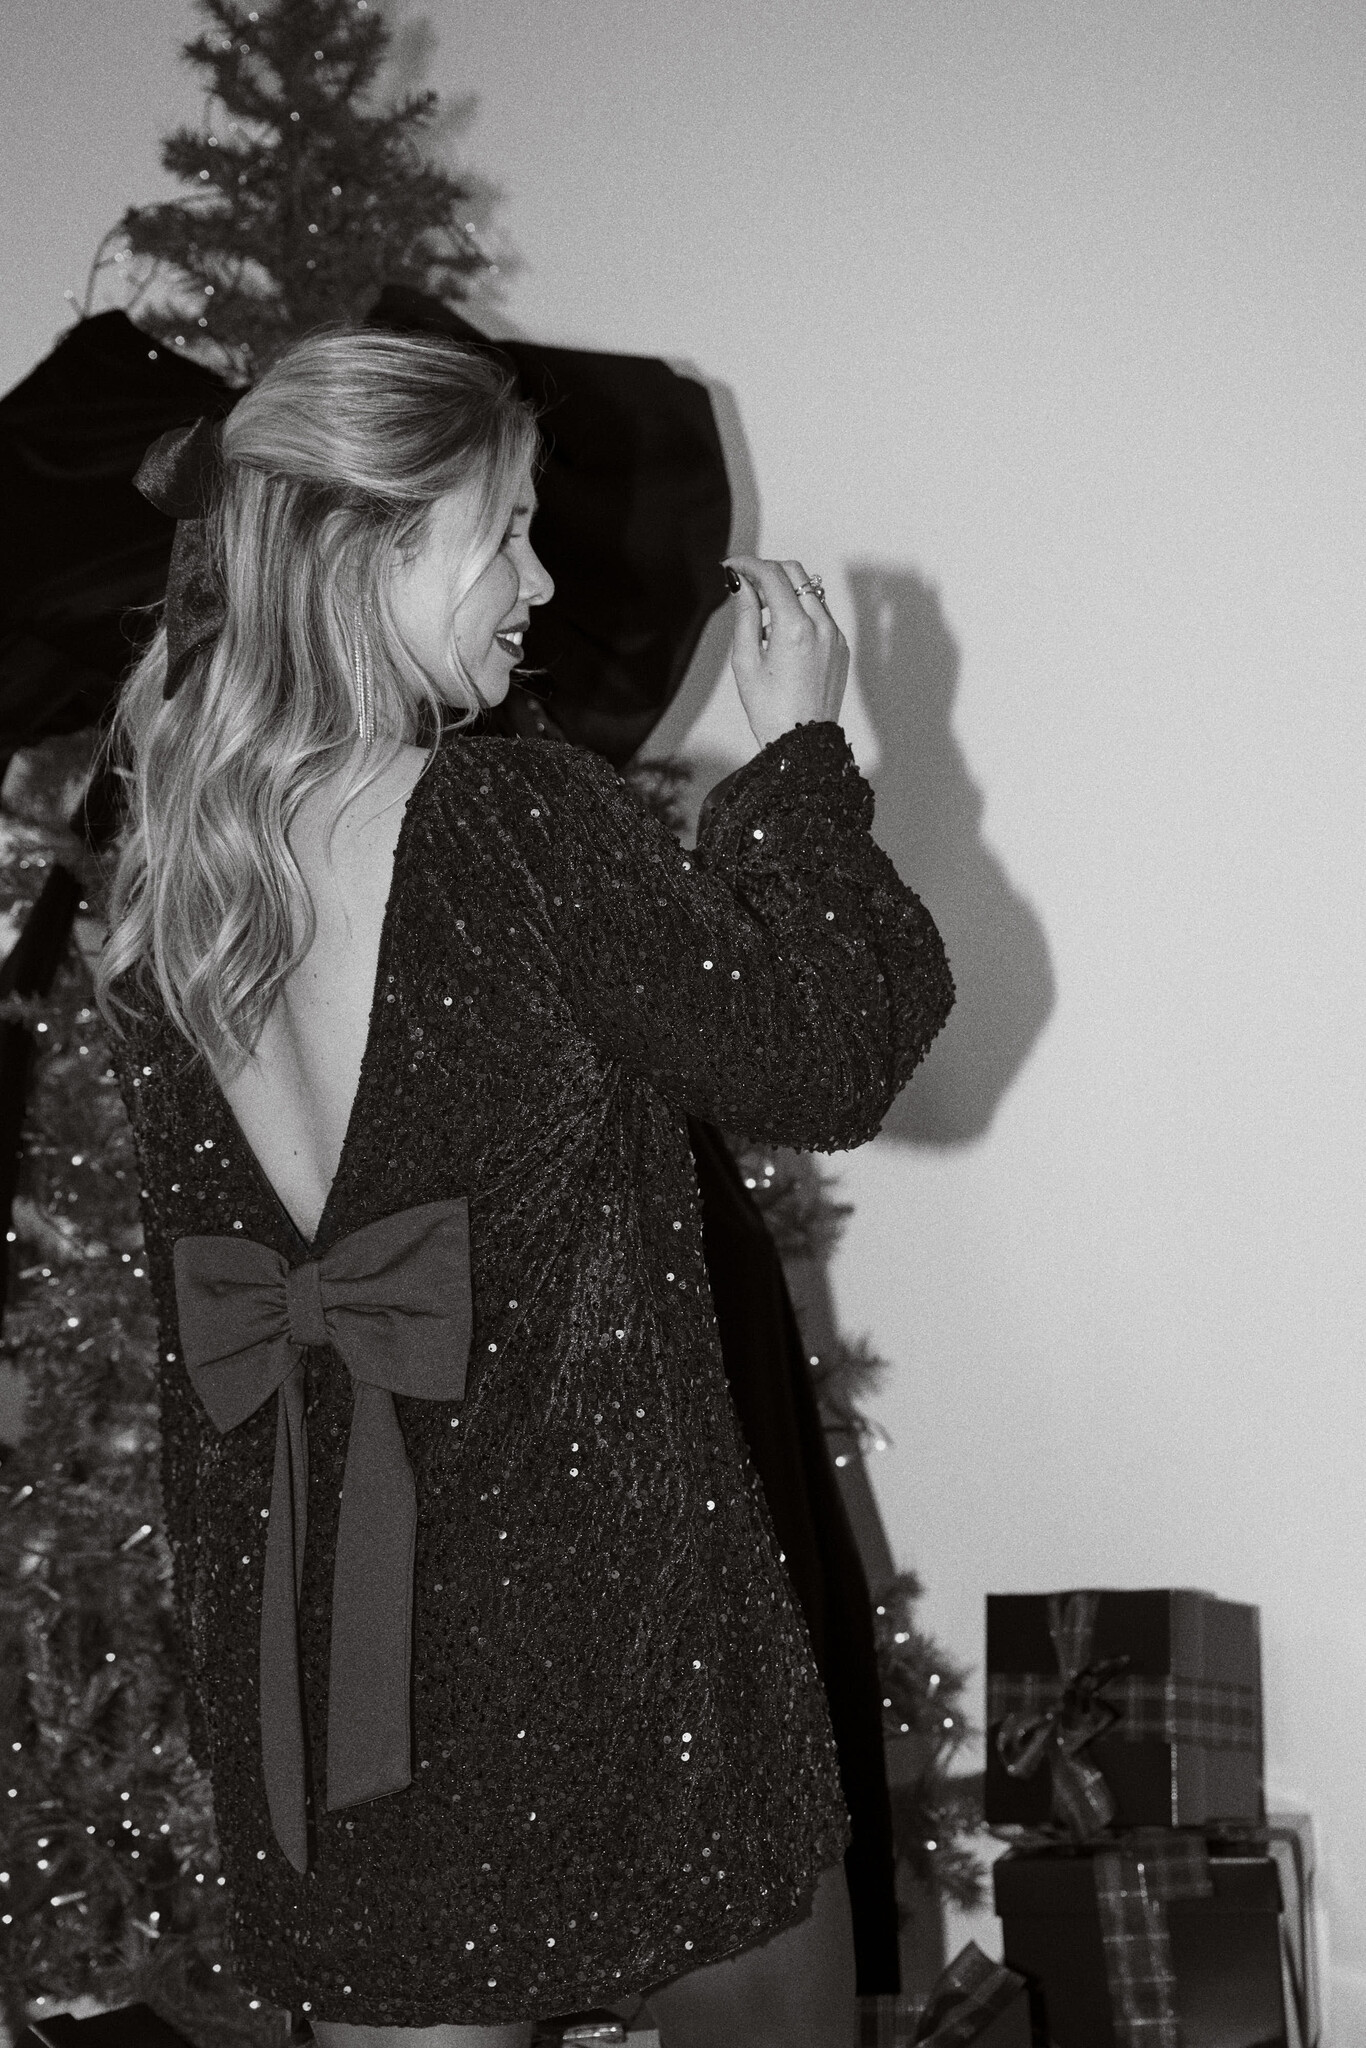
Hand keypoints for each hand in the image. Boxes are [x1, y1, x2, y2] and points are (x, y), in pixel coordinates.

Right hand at [723, 557, 848, 748]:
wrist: (803, 742)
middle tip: (746, 584)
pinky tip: (780, 633)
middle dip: (768, 570)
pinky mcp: (841, 647)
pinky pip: (820, 614)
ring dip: (785, 590)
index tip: (732, 567)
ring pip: (810, 591)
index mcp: (794, 628)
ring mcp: (835, 635)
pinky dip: (800, 610)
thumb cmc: (770, 709)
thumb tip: (743, 586)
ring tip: (761, 614)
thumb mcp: (745, 661)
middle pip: (796, 572)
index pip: (772, 575)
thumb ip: (743, 616)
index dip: (748, 564)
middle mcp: (821, 626)